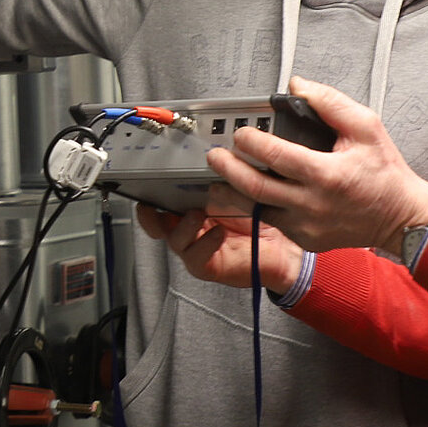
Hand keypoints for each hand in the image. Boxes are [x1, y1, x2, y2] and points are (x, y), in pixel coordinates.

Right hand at [132, 186, 304, 292]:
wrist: (282, 245)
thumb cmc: (259, 217)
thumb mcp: (236, 192)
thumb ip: (217, 181)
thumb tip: (207, 161)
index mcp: (190, 208)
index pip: (160, 203)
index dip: (148, 196)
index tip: (145, 185)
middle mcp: (188, 229)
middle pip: (156, 223)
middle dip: (152, 215)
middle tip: (159, 204)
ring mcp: (195, 248)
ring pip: (174, 240)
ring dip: (184, 226)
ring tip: (198, 214)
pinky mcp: (206, 265)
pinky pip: (194, 258)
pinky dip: (204, 244)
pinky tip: (218, 233)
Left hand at [202, 76, 427, 253]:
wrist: (401, 218)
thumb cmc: (385, 172)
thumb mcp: (366, 127)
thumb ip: (330, 103)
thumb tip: (297, 85)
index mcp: (326, 174)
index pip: (275, 155)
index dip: (250, 141)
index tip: (241, 132)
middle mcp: (312, 204)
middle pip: (255, 187)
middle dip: (228, 168)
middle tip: (215, 155)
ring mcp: (306, 226)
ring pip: (258, 208)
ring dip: (237, 190)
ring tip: (225, 173)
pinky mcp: (305, 239)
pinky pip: (274, 221)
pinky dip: (261, 205)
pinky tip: (254, 190)